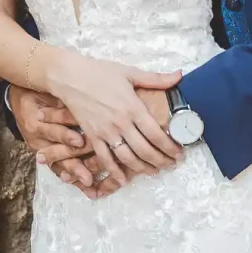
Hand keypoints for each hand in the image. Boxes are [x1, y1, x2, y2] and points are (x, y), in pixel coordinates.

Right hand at [8, 86, 100, 193]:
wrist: (19, 99)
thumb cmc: (38, 92)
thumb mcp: (46, 92)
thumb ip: (61, 99)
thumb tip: (82, 100)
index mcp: (36, 122)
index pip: (53, 130)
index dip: (66, 136)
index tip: (81, 140)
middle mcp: (37, 139)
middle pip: (57, 152)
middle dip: (75, 161)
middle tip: (92, 168)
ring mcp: (40, 149)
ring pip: (58, 163)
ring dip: (75, 172)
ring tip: (88, 181)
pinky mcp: (43, 155)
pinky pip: (56, 169)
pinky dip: (68, 177)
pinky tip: (79, 185)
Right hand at [45, 51, 182, 183]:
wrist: (70, 77)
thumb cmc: (100, 72)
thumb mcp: (130, 72)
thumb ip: (156, 78)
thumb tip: (180, 75)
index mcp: (133, 107)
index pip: (156, 134)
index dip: (170, 147)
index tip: (179, 153)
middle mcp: (121, 123)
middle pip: (145, 150)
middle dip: (161, 161)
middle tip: (172, 165)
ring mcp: (106, 132)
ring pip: (127, 158)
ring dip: (143, 168)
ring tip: (155, 172)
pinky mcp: (92, 137)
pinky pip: (105, 159)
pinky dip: (114, 171)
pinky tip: (123, 180)